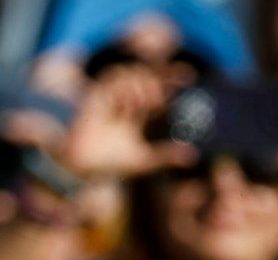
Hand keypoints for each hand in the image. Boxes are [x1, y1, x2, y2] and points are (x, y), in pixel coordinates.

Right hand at [61, 64, 196, 178]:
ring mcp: (111, 96)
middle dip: (157, 84)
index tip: (190, 76)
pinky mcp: (96, 95)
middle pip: (147, 76)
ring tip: (139, 109)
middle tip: (157, 103)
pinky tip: (124, 108)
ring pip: (132, 73)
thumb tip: (194, 156)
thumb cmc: (111, 165)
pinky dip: (124, 89)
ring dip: (140, 87)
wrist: (84, 167)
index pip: (159, 88)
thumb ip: (167, 156)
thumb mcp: (144, 161)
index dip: (173, 77)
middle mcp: (126, 100)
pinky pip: (114, 79)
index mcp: (139, 111)